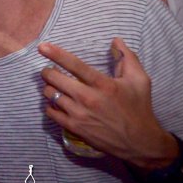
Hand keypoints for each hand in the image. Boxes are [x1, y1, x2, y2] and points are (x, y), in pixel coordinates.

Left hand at [38, 38, 175, 167]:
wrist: (139, 142)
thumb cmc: (139, 108)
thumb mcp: (140, 80)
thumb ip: (128, 58)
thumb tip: (116, 40)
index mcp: (103, 84)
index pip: (74, 65)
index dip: (56, 54)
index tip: (42, 47)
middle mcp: (88, 98)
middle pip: (54, 78)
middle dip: (48, 71)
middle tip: (50, 71)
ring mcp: (79, 114)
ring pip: (50, 94)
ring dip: (49, 87)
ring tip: (56, 86)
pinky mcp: (74, 128)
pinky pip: (50, 112)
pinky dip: (50, 105)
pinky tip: (57, 102)